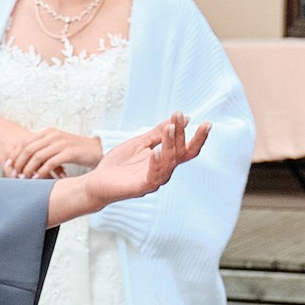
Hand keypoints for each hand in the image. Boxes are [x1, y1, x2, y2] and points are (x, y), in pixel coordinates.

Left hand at [7, 130, 102, 179]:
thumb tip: (27, 160)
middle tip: (14, 174)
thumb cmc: (76, 150)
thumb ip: (43, 149)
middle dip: (19, 163)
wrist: (98, 149)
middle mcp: (53, 135)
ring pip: (38, 156)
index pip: (25, 142)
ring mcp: (61, 143)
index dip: (15, 154)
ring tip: (24, 178)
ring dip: (29, 169)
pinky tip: (38, 179)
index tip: (8, 165)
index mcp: (48, 132)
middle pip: (29, 149)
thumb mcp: (57, 145)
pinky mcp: (70, 152)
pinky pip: (50, 163)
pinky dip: (42, 172)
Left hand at [47, 112, 208, 225]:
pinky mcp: (140, 188)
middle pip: (180, 154)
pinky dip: (155, 164)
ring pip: (169, 163)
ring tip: (170, 127)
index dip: (197, 137)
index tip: (206, 122)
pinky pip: (153, 176)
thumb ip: (158, 132)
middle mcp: (163, 172)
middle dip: (182, 135)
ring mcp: (153, 181)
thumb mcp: (140, 142)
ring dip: (170, 144)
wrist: (98, 181)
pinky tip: (156, 151)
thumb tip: (182, 118)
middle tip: (181, 117)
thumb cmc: (119, 164)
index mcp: (165, 161)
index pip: (186, 149)